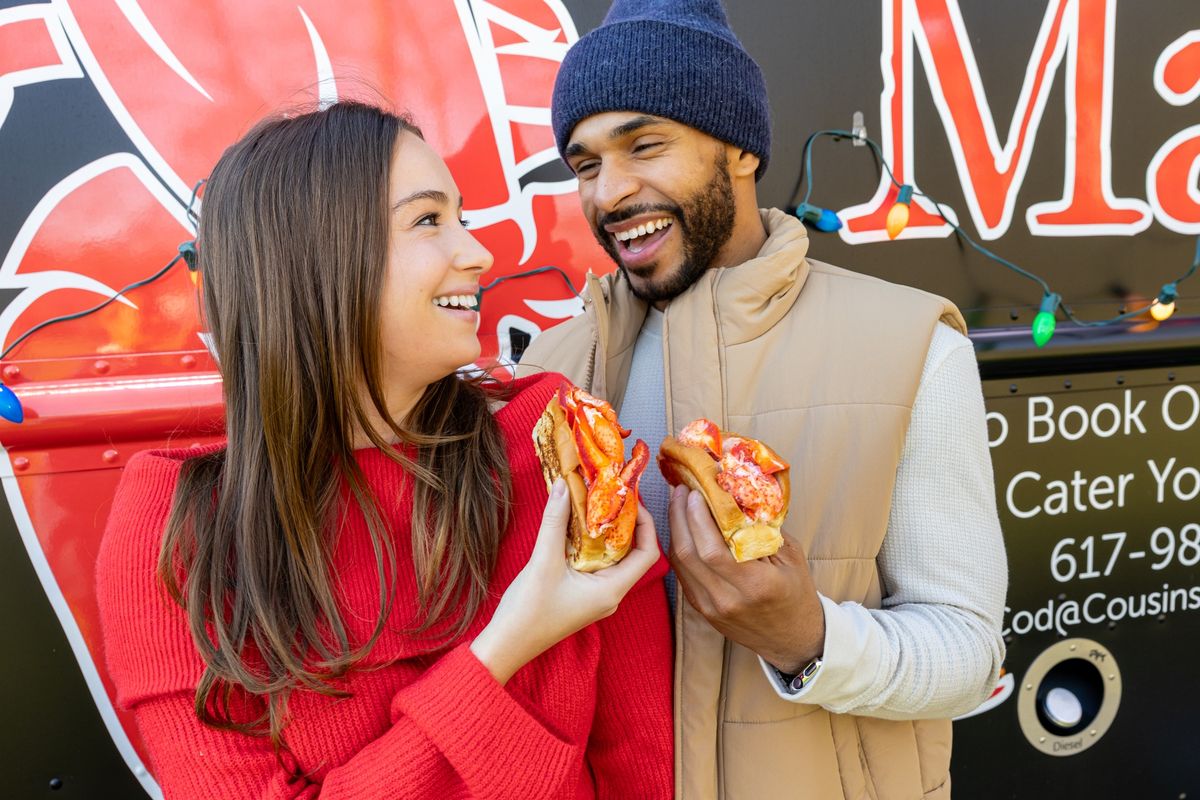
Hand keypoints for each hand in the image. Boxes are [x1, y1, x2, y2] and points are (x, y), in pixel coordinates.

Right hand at [470, 478, 660, 683]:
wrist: (507, 645)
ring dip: (606, 532)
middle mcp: (611, 594)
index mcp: (612, 590)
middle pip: (632, 553)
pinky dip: (592, 544)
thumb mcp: (543, 561)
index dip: (644, 523)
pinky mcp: (583, 596)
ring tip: (595, 503)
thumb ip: (555, 521)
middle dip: (623, 522)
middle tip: (610, 494)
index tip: (628, 499)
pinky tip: (577, 526)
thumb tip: (564, 485)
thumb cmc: (528, 611)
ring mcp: (597, 596)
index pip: (647, 553)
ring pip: (613, 558)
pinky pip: (596, 565)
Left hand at [668, 485, 824, 673]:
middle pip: (689, 554)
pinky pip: (683, 574)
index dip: (698, 519)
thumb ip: (764, 529)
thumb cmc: (797, 593)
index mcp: (754, 585)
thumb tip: (737, 497)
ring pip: (681, 563)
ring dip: (675, 529)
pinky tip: (682, 528)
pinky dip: (680, 548)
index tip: (694, 492)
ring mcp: (710, 607)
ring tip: (677, 503)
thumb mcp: (791, 557)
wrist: (793, 640)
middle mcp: (727, 599)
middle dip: (680, 516)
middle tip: (680, 489)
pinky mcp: (702, 610)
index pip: (713, 550)